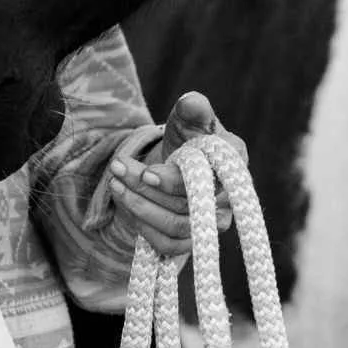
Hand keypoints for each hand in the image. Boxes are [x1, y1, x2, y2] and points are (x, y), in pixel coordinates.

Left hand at [107, 91, 246, 257]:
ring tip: (114, 183)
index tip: (146, 174)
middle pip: (187, 203)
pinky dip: (141, 226)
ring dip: (139, 207)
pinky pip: (167, 245)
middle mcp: (229, 197)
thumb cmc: (188, 138)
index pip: (210, 179)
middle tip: (117, 168)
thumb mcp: (187, 118)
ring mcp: (213, 223)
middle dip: (145, 188)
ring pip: (175, 226)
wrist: (177, 164)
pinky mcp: (193, 241)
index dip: (176, 181)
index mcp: (233, 161)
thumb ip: (192, 110)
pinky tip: (126, 203)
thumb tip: (191, 103)